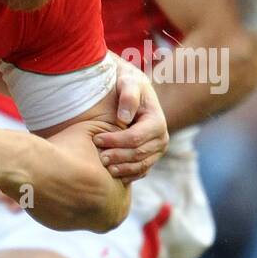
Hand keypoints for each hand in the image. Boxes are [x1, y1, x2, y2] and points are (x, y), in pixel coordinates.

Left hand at [92, 60, 168, 180]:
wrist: (131, 92)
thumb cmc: (127, 85)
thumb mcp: (128, 82)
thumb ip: (128, 95)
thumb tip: (124, 118)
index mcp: (157, 122)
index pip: (135, 138)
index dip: (115, 141)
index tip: (95, 139)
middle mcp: (161, 139)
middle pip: (138, 154)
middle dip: (117, 157)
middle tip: (97, 157)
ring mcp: (156, 151)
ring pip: (140, 166)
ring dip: (121, 169)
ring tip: (102, 166)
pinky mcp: (149, 159)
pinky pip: (139, 172)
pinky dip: (126, 174)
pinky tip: (109, 174)